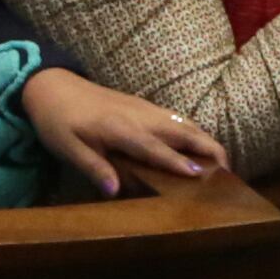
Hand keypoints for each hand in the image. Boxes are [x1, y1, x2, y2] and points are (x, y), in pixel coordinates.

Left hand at [14, 65, 230, 196]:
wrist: (52, 86)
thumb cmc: (57, 122)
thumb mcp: (68, 148)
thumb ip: (94, 168)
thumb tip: (115, 191)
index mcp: (120, 130)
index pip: (156, 149)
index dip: (179, 163)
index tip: (201, 175)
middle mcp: (139, 117)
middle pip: (182, 131)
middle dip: (208, 148)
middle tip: (227, 169)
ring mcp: (144, 108)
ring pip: (183, 123)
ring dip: (204, 139)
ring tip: (221, 160)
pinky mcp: (143, 105)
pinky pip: (175, 118)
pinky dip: (193, 131)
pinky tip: (198, 142)